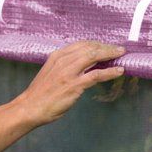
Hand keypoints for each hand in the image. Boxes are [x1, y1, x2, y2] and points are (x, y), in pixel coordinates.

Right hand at [10, 40, 125, 127]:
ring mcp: (69, 72)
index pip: (81, 44)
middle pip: (90, 47)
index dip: (96, 44)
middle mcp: (63, 61)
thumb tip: (81, 65)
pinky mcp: (74, 85)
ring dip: (110, 54)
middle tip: (118, 49)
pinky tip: (119, 71)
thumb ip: (64, 66)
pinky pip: (96, 75)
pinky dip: (110, 72)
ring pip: (94, 57)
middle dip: (106, 47)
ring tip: (121, 55)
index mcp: (57, 56)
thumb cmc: (40, 94)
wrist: (30, 107)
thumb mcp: (50, 73)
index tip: (106, 46)